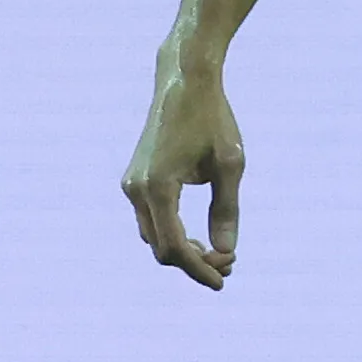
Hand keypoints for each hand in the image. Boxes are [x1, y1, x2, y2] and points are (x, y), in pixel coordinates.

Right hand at [122, 52, 245, 288]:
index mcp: (158, 187)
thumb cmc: (213, 118)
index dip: (199, 270)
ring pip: (153, 237)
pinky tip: (198, 235)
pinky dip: (172, 233)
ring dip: (183, 250)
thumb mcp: (229, 165)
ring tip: (218, 252)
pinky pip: (150, 220)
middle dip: (194, 262)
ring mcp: (131, 184)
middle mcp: (136, 189)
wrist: (185, 80)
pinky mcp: (135, 179)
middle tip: (229, 263)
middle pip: (161, 249)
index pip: (175, 247)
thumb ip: (227, 210)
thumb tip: (226, 252)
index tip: (223, 281)